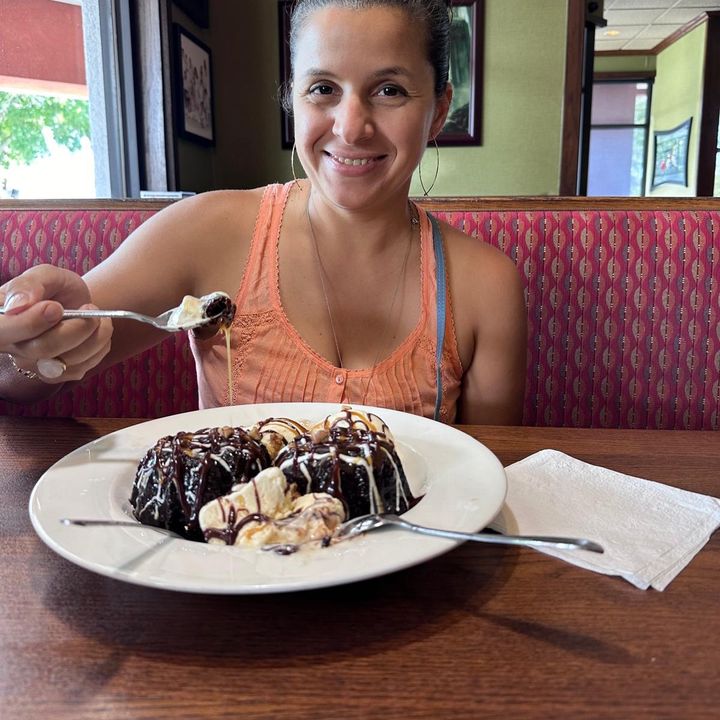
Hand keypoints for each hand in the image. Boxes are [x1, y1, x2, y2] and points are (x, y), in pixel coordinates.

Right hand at [0, 265, 112, 382]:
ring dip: (94, 337)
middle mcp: (11, 346)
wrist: (74, 303)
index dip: (31, 323)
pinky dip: (98, 349)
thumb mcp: (44, 275)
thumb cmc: (54, 289)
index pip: (2, 332)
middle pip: (41, 349)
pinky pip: (79, 369)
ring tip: (98, 316)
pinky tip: (96, 333)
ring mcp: (32, 364)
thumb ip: (28, 284)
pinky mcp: (54, 375)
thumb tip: (17, 306)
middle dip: (76, 327)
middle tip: (90, 307)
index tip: (56, 307)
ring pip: (65, 362)